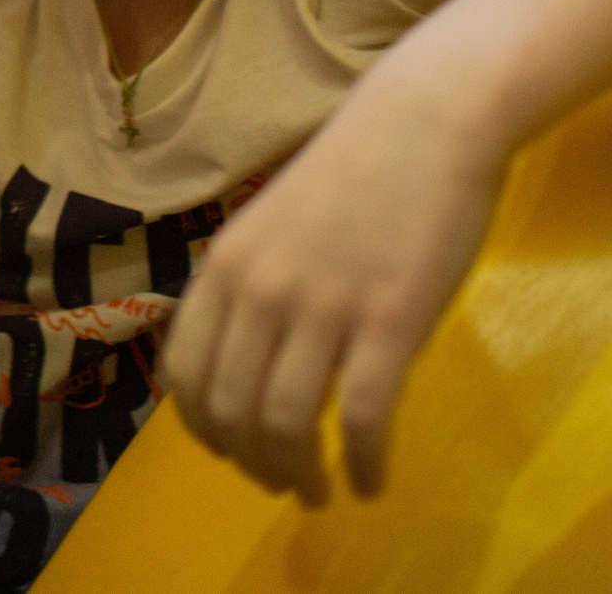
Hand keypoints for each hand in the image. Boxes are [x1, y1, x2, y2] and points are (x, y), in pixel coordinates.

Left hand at [157, 56, 502, 504]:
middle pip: (232, 411)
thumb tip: (242, 364)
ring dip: (300, 475)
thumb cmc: (354, 171)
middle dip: (251, 463)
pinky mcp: (390, 321)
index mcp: (225, 267)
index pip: (185, 374)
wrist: (427, 121)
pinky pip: (363, 419)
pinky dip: (363, 466)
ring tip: (321, 491)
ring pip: (288, 425)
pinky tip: (372, 482)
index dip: (203, 429)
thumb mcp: (272, 225)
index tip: (230, 451)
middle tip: (281, 483)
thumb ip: (252, 288)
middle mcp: (260, 291)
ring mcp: (323, 307)